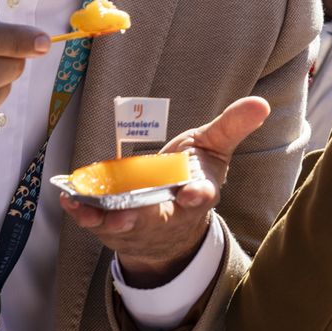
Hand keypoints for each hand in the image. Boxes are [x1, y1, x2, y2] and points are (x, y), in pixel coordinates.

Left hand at [60, 96, 270, 287]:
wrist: (173, 223)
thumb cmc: (192, 177)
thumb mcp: (214, 149)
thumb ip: (232, 127)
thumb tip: (260, 103)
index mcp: (197, 195)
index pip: (201, 197)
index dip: (197, 195)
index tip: (193, 194)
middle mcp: (169, 214)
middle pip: (156, 218)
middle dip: (141, 217)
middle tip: (128, 215)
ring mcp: (140, 224)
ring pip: (123, 225)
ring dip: (106, 220)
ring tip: (93, 210)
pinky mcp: (115, 226)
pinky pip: (96, 221)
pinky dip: (83, 212)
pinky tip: (70, 199)